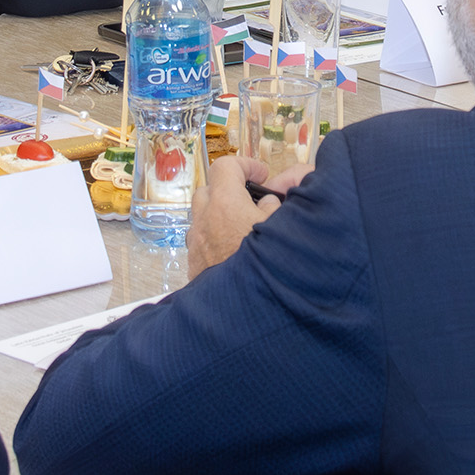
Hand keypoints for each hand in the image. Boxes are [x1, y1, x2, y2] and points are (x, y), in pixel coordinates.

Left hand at [191, 154, 285, 273]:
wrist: (245, 309)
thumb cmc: (266, 266)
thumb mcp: (281, 226)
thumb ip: (275, 205)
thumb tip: (267, 201)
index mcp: (225, 203)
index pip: (226, 166)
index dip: (245, 165)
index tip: (261, 174)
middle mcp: (204, 220)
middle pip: (208, 190)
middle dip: (228, 190)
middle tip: (250, 200)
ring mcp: (196, 244)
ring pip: (201, 218)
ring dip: (219, 216)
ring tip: (242, 229)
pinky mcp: (194, 266)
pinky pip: (200, 242)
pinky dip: (214, 240)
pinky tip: (233, 253)